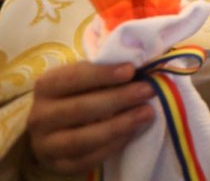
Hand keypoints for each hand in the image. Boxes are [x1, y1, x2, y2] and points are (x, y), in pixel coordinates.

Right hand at [28, 61, 154, 174]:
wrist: (57, 129)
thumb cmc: (80, 93)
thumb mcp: (86, 77)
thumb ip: (106, 71)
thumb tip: (140, 65)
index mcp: (46, 86)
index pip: (73, 78)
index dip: (102, 74)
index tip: (131, 70)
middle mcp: (40, 117)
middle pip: (80, 109)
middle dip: (119, 98)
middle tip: (149, 90)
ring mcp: (46, 144)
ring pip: (83, 139)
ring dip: (119, 125)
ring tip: (147, 113)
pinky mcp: (59, 165)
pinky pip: (88, 159)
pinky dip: (113, 146)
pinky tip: (133, 132)